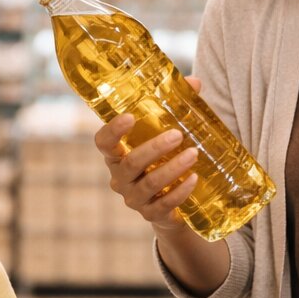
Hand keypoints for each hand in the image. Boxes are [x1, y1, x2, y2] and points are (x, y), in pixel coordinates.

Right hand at [93, 77, 202, 231]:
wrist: (170, 206)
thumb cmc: (163, 161)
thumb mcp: (166, 135)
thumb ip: (176, 108)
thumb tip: (194, 82)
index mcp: (117, 155)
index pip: (103, 143)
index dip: (112, 130)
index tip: (130, 116)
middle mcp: (120, 178)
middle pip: (131, 162)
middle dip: (154, 148)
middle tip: (177, 135)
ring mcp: (134, 199)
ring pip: (150, 183)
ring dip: (173, 168)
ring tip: (194, 154)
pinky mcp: (151, 215)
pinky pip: (164, 204)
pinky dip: (180, 191)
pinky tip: (194, 179)